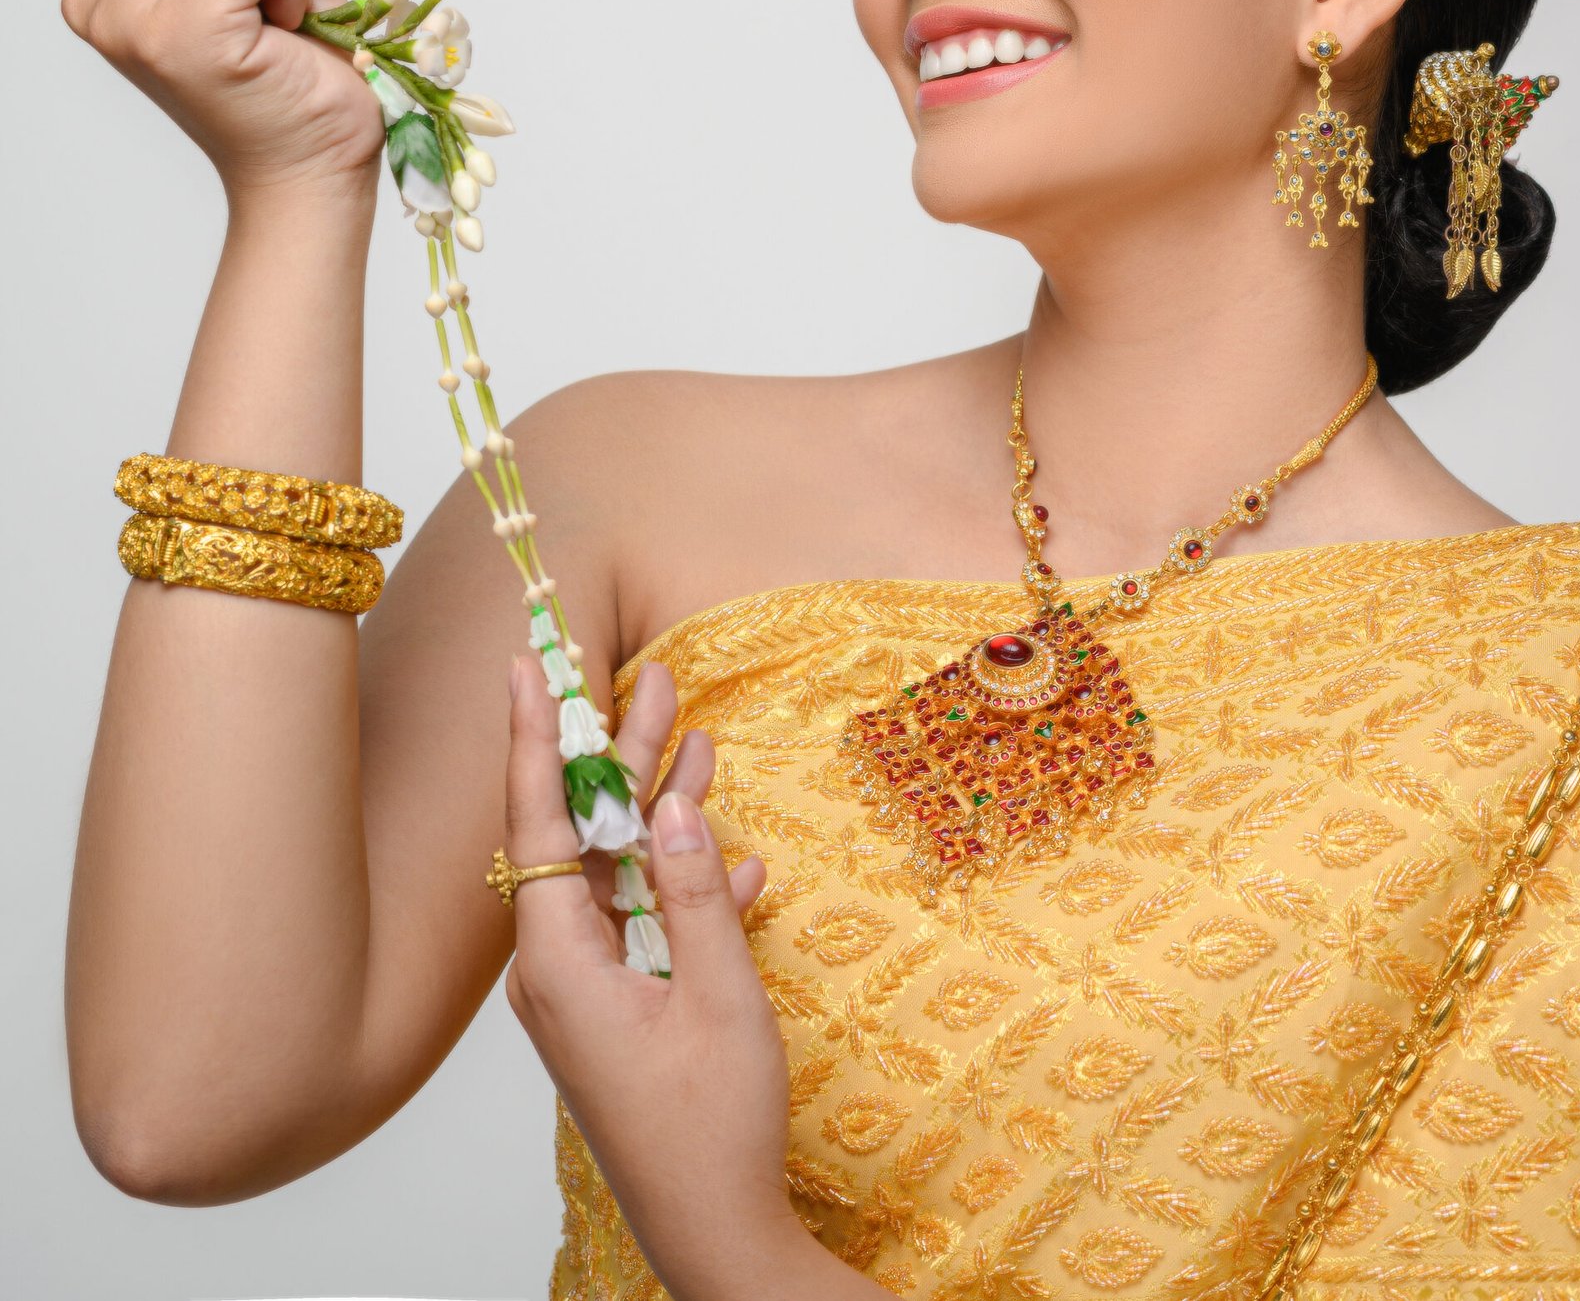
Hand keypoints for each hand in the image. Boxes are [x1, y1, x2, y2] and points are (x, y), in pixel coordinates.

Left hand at [501, 653, 810, 1299]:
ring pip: (614, 873)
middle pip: (580, 835)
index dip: (537, 736)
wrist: (714, 1233)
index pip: (538, 820)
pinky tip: (734, 857)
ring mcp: (584, 990)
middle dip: (618, 755)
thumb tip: (678, 806)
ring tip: (696, 735)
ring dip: (657, 811)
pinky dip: (681, 884)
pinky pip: (638, 921)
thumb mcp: (720, 999)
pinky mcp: (614, 1009)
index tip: (527, 665)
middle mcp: (555, 969)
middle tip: (654, 680)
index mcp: (558, 962)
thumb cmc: (712, 1129)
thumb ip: (698, 894)